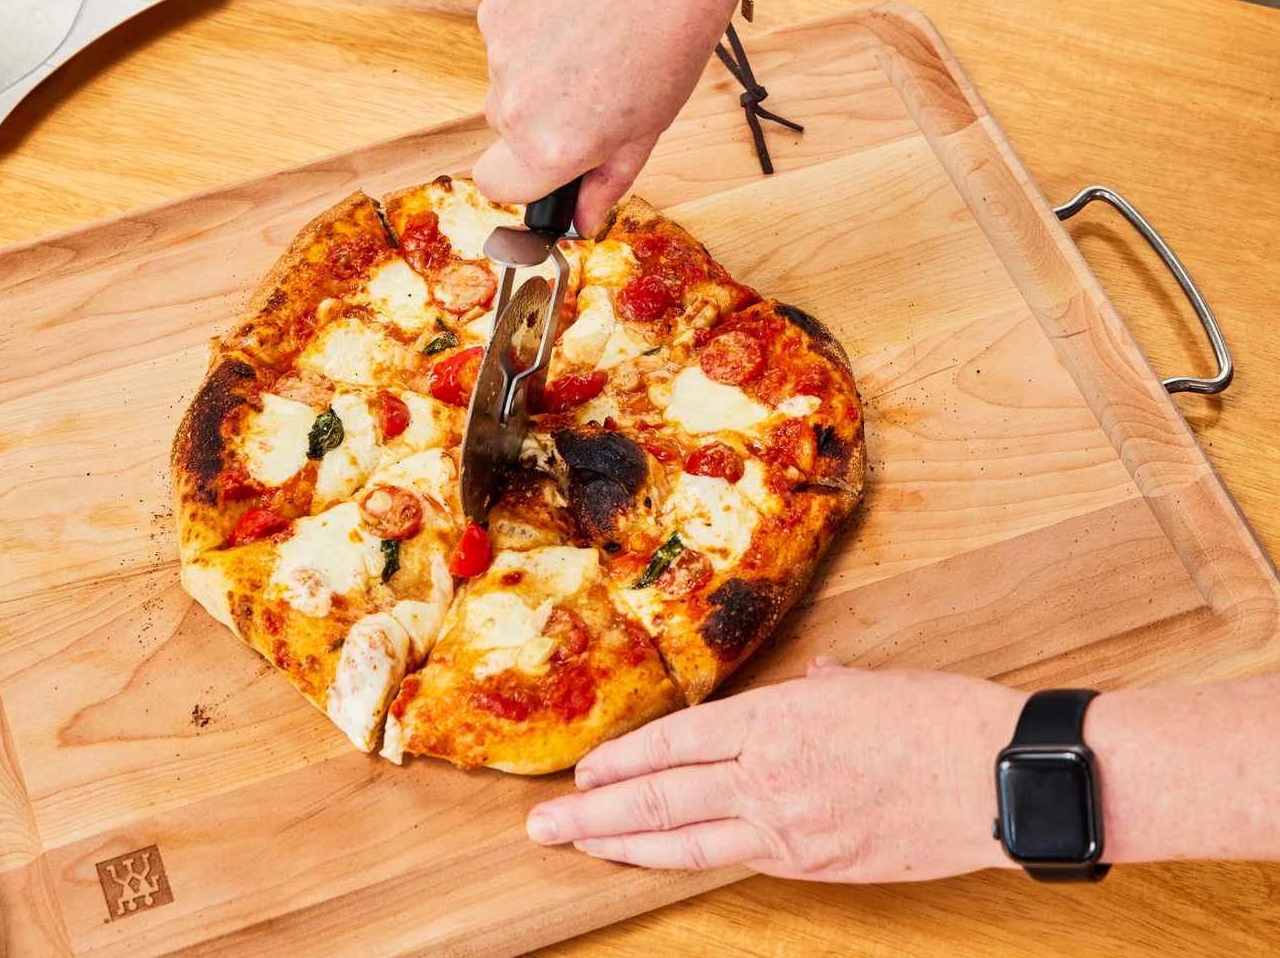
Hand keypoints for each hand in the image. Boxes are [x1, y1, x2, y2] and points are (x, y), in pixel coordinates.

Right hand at [473, 0, 738, 234]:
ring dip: (537, 67)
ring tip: (590, 40)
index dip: (523, 177)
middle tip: (590, 87)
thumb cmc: (672, 36)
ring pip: (506, 76)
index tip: (546, 163)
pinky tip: (575, 10)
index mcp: (551, 148)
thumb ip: (607, 180)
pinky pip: (505, 32)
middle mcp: (515, 105)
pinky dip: (533, 26)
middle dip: (539, 116)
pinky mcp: (497, 6)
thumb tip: (584, 221)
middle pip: (504, 127)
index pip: (497, 186)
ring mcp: (500, 52)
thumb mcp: (648, 127)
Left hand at [526, 659, 1026, 880]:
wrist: (1003, 778)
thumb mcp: (867, 683)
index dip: (621, 759)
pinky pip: (737, 859)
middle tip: (543, 826)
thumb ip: (820, 689)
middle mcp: (770, 774)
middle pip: (662, 796)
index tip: (582, 772)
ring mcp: (791, 827)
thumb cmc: (941, 717)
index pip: (676, 741)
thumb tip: (808, 686)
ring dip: (624, 845)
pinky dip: (690, 859)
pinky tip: (661, 860)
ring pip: (687, 839)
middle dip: (594, 813)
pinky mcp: (818, 865)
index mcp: (778, 718)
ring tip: (577, 849)